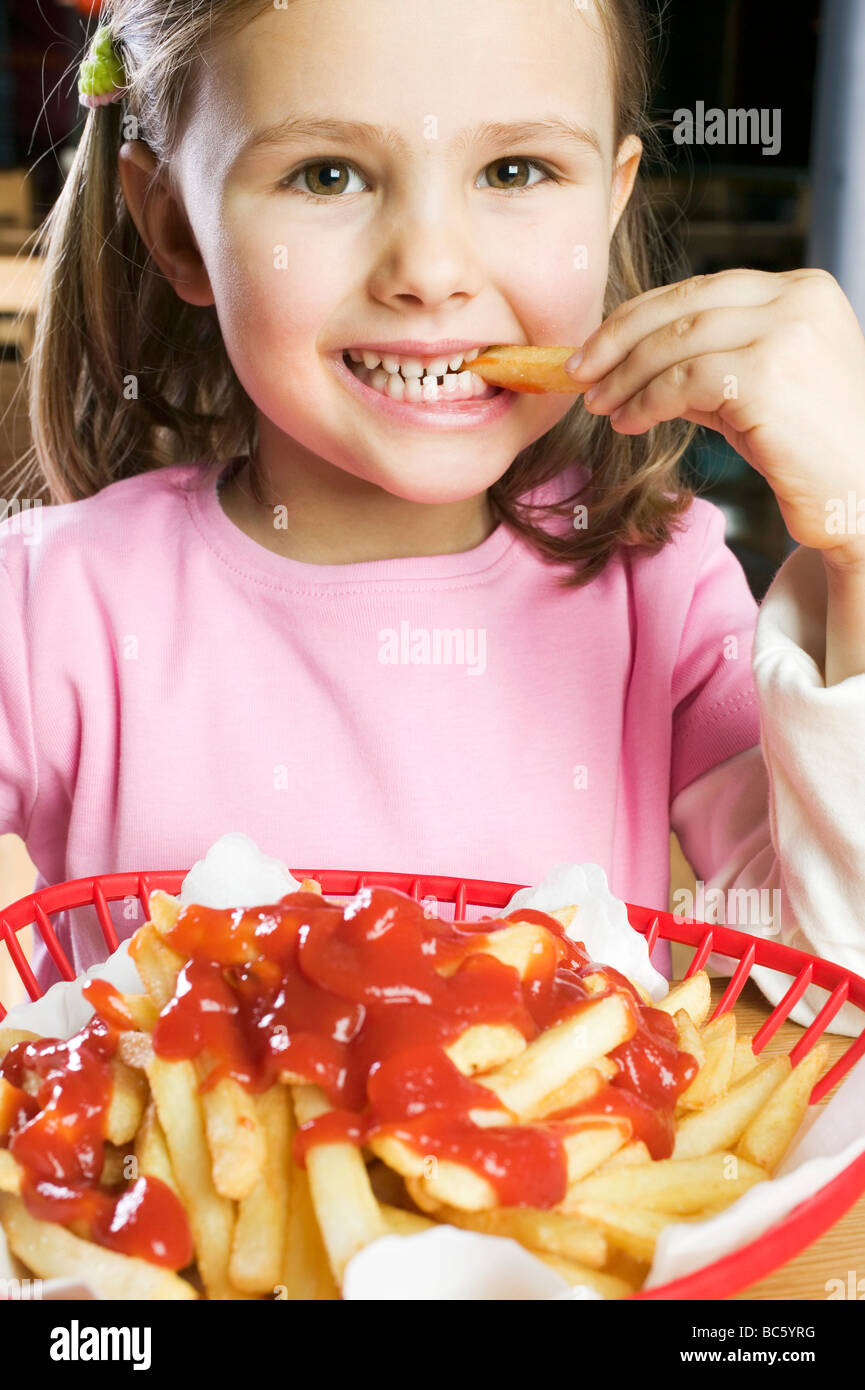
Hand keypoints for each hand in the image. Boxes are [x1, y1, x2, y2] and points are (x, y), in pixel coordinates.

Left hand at [567, 269, 864, 570]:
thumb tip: (623, 363)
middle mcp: (797, 299)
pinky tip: (629, 422)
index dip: (637, 315)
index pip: (699, 289)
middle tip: (578, 372)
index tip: (595, 347)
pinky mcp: (769, 375)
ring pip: (677, 342)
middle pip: (682, 306)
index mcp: (800, 289)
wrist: (861, 497)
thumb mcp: (750, 391)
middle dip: (618, 339)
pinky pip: (685, 381)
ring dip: (626, 375)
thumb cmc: (807, 449)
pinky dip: (647, 401)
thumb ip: (701, 366)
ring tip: (600, 405)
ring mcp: (787, 333)